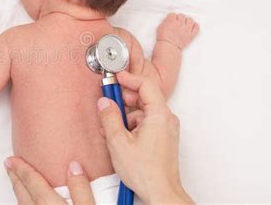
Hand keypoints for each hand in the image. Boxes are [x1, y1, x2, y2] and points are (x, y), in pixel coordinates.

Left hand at [4, 157, 95, 204]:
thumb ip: (81, 189)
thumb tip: (74, 165)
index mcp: (49, 203)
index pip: (32, 182)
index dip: (21, 169)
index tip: (11, 159)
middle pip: (22, 193)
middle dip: (16, 178)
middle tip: (8, 166)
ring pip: (22, 204)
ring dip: (18, 191)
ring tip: (17, 182)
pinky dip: (24, 203)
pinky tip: (28, 203)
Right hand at [98, 72, 193, 204]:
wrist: (161, 193)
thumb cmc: (146, 172)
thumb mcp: (118, 142)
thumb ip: (109, 118)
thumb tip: (104, 103)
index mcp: (159, 115)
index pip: (145, 85)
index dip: (128, 78)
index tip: (116, 78)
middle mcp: (166, 119)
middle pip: (142, 98)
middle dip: (122, 101)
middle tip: (107, 104)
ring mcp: (165, 128)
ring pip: (141, 112)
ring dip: (124, 117)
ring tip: (109, 129)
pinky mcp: (162, 137)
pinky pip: (144, 123)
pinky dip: (130, 126)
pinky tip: (118, 137)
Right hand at [156, 13, 198, 49]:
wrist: (168, 48)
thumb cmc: (163, 39)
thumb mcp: (160, 27)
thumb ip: (165, 22)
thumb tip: (168, 20)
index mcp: (171, 21)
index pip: (173, 14)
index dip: (172, 17)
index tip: (172, 20)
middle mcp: (180, 24)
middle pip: (182, 16)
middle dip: (179, 18)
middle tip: (177, 22)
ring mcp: (186, 29)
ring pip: (190, 20)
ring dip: (187, 21)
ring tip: (185, 23)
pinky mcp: (191, 35)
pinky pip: (196, 27)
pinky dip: (195, 26)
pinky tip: (192, 26)